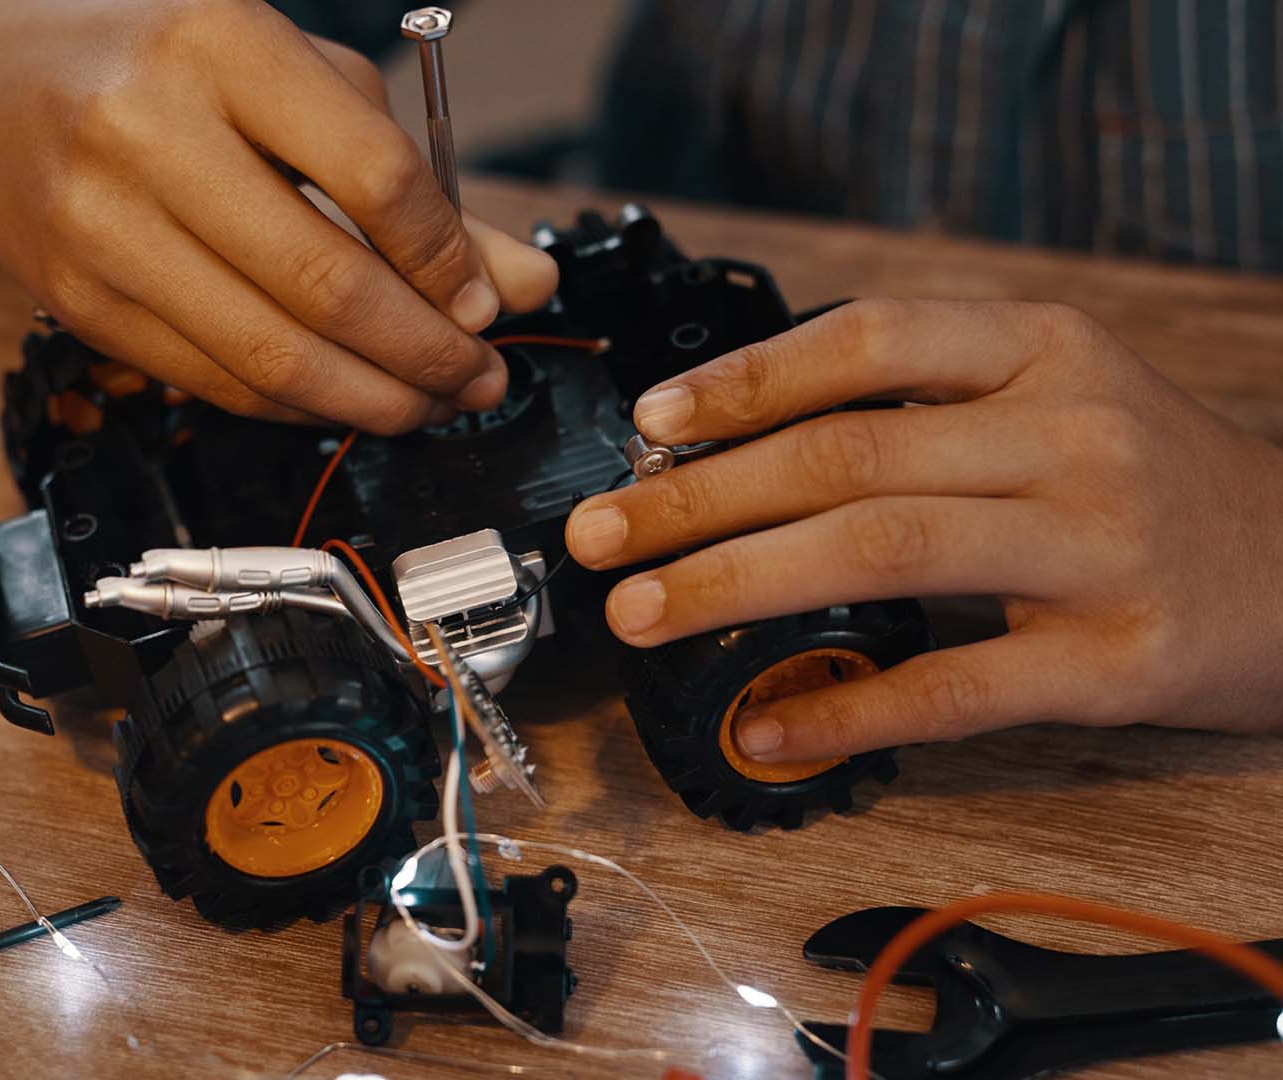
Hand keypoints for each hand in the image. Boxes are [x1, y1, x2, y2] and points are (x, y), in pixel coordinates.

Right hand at [0, 0, 557, 432]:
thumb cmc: (156, 60)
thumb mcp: (293, 78)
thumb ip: (411, 176)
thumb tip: (513, 280)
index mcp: (221, 48)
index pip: (373, 176)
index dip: (446, 260)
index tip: (486, 301)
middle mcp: (149, 134)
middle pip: (324, 284)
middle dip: (425, 353)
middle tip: (477, 376)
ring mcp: (101, 227)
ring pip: (268, 354)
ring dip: (370, 399)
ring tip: (426, 401)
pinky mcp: (76, 301)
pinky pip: (212, 380)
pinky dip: (294, 403)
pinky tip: (341, 395)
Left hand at [565, 299, 1282, 762]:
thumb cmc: (1151, 479)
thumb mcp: (1058, 392)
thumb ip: (923, 398)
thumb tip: (735, 438)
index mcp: (1046, 350)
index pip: (869, 340)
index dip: (746, 380)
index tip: (651, 422)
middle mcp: (1073, 434)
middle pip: (847, 454)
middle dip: (699, 497)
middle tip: (600, 535)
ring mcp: (1099, 548)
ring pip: (881, 552)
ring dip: (737, 583)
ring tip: (642, 610)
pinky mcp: (1116, 660)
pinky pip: (953, 688)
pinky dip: (844, 709)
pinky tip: (764, 726)